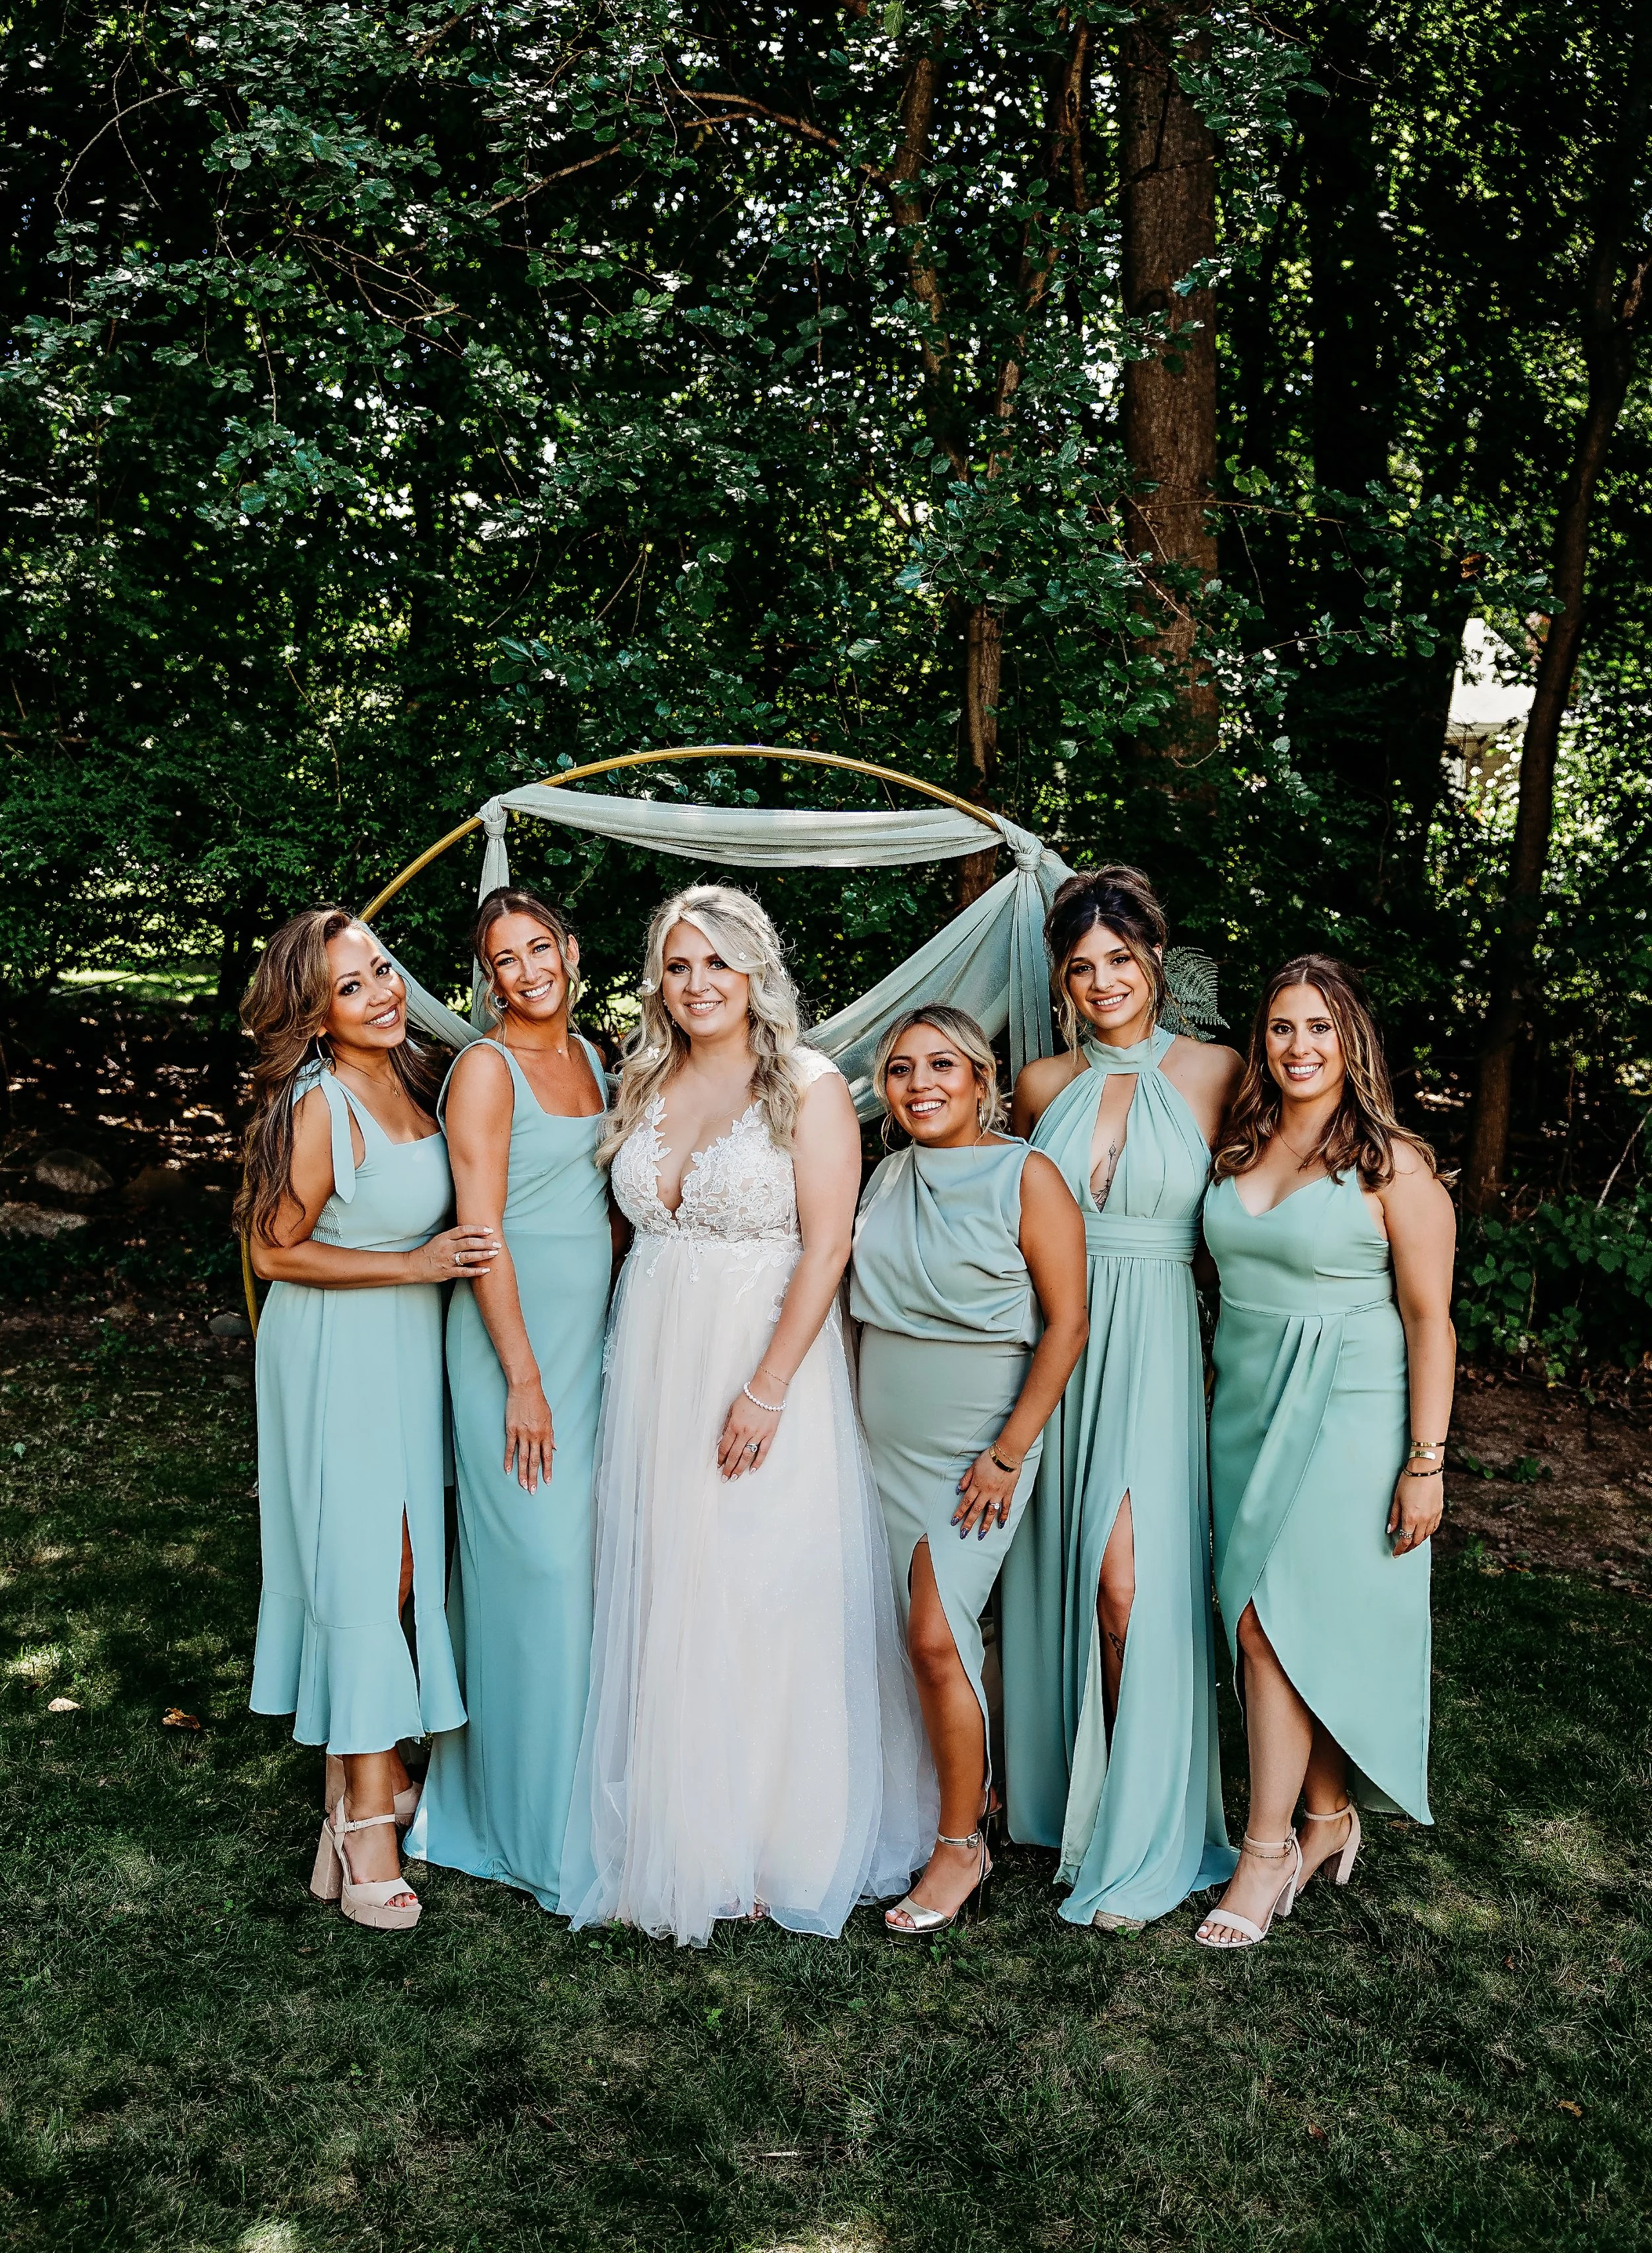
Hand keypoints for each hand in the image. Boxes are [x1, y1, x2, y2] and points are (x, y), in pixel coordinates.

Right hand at [407, 1224, 499, 1283]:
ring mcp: (446, 1260)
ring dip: (483, 1255)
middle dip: (484, 1242)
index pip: (463, 1230)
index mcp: (444, 1237)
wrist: (412, 1266)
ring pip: (467, 1256)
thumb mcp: (439, 1239)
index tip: (489, 1230)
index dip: (477, 1229)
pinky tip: (486, 1270)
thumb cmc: (428, 1252)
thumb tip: (472, 1233)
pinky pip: (464, 1272)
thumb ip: (454, 1236)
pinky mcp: (447, 1272)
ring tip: (495, 1253)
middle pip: (468, 1242)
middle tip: (497, 1243)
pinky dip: (476, 1271)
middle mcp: (446, 1247)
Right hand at [504, 1375, 553, 1493]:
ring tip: (523, 1485)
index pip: (547, 1456)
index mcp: (546, 1433)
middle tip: (533, 1490)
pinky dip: (508, 1460)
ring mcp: (522, 1433)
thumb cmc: (538, 1401)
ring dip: (523, 1473)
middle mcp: (535, 1435)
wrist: (526, 1388)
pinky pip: (510, 1448)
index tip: (547, 1482)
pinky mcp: (511, 1430)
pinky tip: (508, 1470)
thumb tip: (554, 1448)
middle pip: (535, 1460)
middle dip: (535, 1476)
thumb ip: (551, 1434)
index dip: (548, 1470)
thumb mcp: (549, 1417)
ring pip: (523, 1457)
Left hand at [717, 1374, 785, 1479]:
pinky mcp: (769, 1435)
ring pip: (747, 1456)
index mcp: (734, 1426)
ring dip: (740, 1468)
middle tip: (724, 1477)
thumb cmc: (749, 1397)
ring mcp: (758, 1435)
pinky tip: (752, 1470)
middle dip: (728, 1467)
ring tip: (734, 1477)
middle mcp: (745, 1432)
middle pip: (734, 1454)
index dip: (720, 1458)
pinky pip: (763, 1452)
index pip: (725, 1446)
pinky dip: (757, 1462)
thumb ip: (727, 1424)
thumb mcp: (732, 1408)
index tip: (718, 1466)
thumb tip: (722, 1439)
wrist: (767, 1391)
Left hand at [954, 1446, 1019, 1539]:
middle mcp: (986, 1492)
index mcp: (976, 1485)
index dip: (959, 1513)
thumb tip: (959, 1490)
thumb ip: (966, 1479)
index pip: (966, 1502)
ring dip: (985, 1525)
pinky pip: (1006, 1507)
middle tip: (963, 1534)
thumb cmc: (989, 1457)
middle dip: (969, 1523)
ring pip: (990, 1513)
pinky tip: (1000, 1525)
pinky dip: (1003, 1517)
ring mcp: (998, 1494)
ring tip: (981, 1535)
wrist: (1007, 1454)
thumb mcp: (973, 1466)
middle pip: (976, 1510)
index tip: (954, 1522)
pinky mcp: (1008, 1493)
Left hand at [1388, 1466, 1442, 1553]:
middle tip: (1403, 1550)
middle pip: (1416, 1541)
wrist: (1427, 1469)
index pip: (1405, 1540)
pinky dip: (1427, 1533)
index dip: (1400, 1548)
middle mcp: (1424, 1520)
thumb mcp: (1397, 1499)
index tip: (1396, 1553)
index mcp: (1411, 1518)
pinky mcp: (1439, 1511)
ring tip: (1411, 1543)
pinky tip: (1423, 1532)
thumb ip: (1394, 1516)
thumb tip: (1391, 1529)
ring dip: (1418, 1541)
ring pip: (1426, 1535)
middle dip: (1409, 1548)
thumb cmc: (1409, 1481)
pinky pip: (1434, 1527)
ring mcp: (1433, 1516)